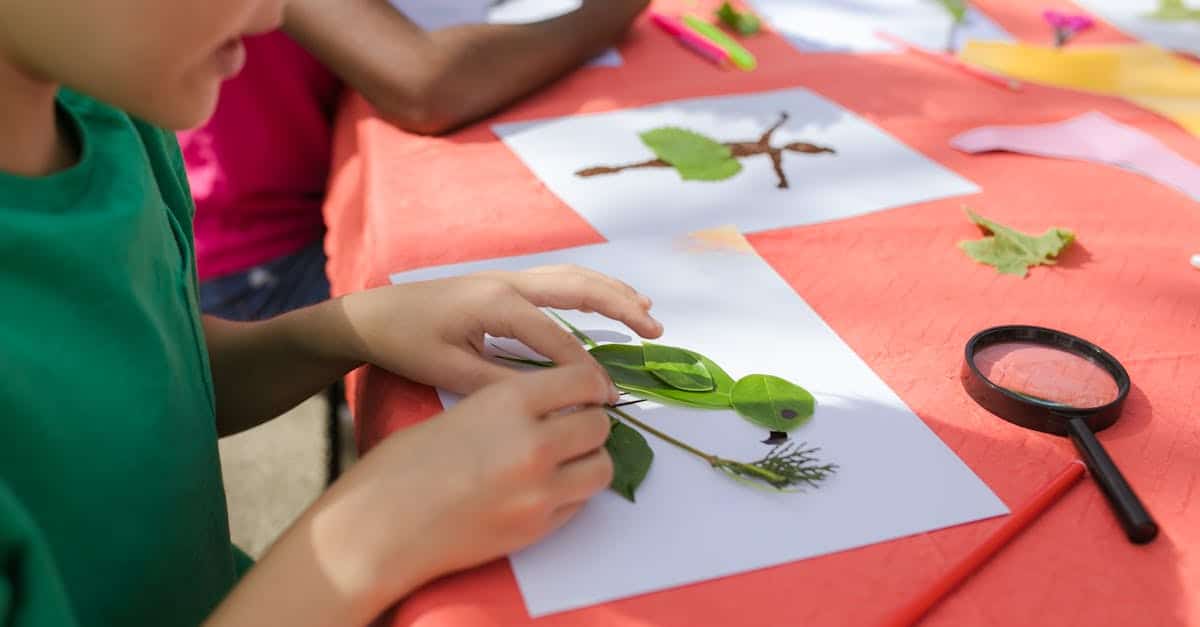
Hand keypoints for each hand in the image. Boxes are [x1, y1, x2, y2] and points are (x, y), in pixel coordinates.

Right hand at [321, 364, 617, 603]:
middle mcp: (533, 442)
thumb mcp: (463, 410)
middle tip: (574, 427)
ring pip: (601, 467)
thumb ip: (514, 405)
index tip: (592, 391)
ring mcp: (539, 490)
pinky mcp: (537, 528)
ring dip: (589, 460)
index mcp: (509, 402)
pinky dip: (572, 493)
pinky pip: (580, 504)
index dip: (594, 384)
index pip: (583, 379)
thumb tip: (557, 404)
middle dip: (591, 423)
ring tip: (565, 461)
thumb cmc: (406, 464)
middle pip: (599, 424)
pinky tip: (544, 489)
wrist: (382, 524)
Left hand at [338, 264, 662, 393]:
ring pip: (572, 276)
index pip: (558, 339)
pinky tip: (606, 298)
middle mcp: (509, 283)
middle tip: (656, 331)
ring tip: (647, 311)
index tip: (607, 399)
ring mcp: (508, 277)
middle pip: (579, 288)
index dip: (587, 371)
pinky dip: (589, 287)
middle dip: (621, 307)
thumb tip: (551, 400)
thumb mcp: (451, 372)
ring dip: (612, 290)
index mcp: (498, 305)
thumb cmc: (407, 344)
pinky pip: (558, 280)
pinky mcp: (504, 283)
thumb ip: (502, 384)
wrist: (373, 314)